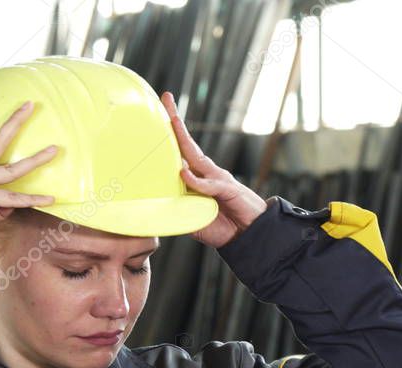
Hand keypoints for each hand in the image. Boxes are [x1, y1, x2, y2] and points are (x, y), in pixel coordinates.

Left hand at [161, 91, 269, 248]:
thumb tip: (150, 209)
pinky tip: (183, 174)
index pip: (178, 152)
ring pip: (196, 156)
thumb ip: (175, 209)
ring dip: (183, 138)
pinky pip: (208, 184)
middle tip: (165, 98)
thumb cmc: (220, 226)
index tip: (154, 116)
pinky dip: (196, 181)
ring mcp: (217, 178)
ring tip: (171, 120)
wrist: (250, 235)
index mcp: (196, 178)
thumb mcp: (190, 218)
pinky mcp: (228, 189)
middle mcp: (206, 172)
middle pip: (186, 144)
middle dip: (175, 121)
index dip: (167, 135)